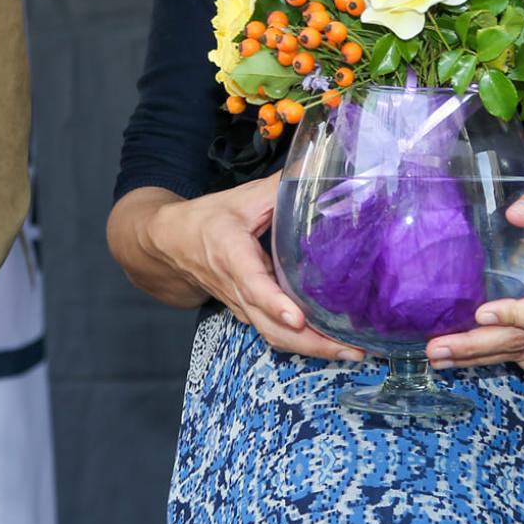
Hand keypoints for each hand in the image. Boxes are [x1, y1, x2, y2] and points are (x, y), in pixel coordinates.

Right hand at [146, 175, 363, 362]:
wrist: (172, 243)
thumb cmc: (209, 218)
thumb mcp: (244, 196)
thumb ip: (282, 187)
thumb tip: (321, 171)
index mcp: (231, 254)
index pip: (253, 284)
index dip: (275, 303)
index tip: (298, 318)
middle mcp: (235, 287)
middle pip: (270, 325)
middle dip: (310, 343)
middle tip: (350, 350)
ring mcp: (240, 305)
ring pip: (273, 336)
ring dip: (311, 350)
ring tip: (351, 353)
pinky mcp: (247, 313)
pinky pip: (273, 334)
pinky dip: (301, 345)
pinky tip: (332, 345)